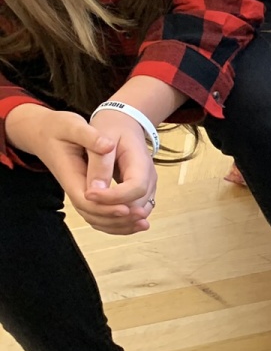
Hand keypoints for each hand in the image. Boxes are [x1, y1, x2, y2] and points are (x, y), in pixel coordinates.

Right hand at [5, 104, 156, 234]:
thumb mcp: (72, 125)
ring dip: (120, 225)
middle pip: (94, 214)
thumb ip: (90, 138)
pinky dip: (118, 221)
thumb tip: (107, 146)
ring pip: (99, 219)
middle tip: (142, 217)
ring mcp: (82, 192)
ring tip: (143, 224)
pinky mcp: (90, 193)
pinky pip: (102, 214)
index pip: (87, 200)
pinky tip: (137, 220)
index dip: (107, 205)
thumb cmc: (59, 127)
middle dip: (117, 219)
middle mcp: (75, 188)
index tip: (127, 207)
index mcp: (69, 174)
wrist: (46, 132)